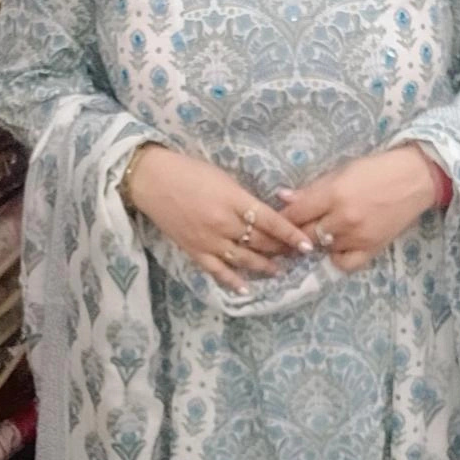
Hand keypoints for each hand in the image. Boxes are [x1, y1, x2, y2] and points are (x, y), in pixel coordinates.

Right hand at [128, 147, 314, 291]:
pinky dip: (232, 281)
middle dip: (282, 250)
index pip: (270, 221)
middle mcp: (224, 224)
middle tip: (297, 256)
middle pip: (261, 242)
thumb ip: (244, 198)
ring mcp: (209, 240)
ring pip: (244, 259)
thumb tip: (265, 214)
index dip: (291, 234)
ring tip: (279, 271)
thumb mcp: (224, 178)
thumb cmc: (189, 171)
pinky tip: (246, 289)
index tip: (308, 244)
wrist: (151, 180)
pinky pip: (217, 270)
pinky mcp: (194, 251)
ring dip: (264, 266)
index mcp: (234, 200)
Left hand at [279, 145, 440, 273]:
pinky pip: (344, 263)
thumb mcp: (341, 171)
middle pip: (304, 234)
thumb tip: (282, 198)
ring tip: (319, 231)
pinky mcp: (372, 249)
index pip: (295, 214)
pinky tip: (336, 246)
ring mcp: (358, 237)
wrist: (416, 179)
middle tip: (292, 229)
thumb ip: (312, 189)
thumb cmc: (377, 169)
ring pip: (322, 248)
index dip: (282, 217)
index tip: (277, 219)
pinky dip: (336, 257)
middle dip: (295, 231)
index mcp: (334, 195)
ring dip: (317, 241)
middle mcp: (344, 219)